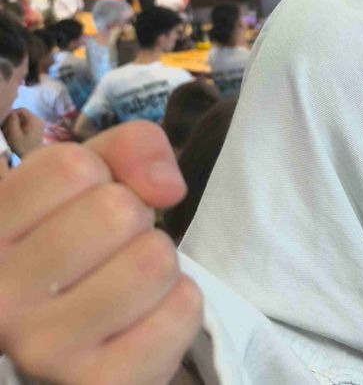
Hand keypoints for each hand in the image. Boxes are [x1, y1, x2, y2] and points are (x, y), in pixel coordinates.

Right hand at [0, 121, 201, 384]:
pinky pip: (182, 310)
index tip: (81, 203)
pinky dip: (179, 304)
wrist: (78, 344)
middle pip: (117, 212)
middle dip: (134, 218)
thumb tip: (167, 188)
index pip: (69, 166)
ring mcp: (43, 352)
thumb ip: (130, 147)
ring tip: (126, 281)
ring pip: (154, 261)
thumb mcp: (92, 176)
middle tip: (109, 248)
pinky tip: (143, 318)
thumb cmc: (81, 241)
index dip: (99, 174)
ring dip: (158, 262)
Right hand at [2, 109, 44, 158]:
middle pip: (23, 114)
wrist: (34, 156)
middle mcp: (38, 119)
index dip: (12, 113)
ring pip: (25, 119)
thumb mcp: (14, 134)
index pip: (21, 109)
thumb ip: (12, 121)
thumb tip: (11, 112)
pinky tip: (16, 134)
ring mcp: (39, 124)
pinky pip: (27, 124)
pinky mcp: (37, 129)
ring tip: (10, 131)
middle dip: (14, 119)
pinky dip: (20, 127)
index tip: (5, 121)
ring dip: (16, 123)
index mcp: (34, 119)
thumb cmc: (23, 146)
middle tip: (6, 127)